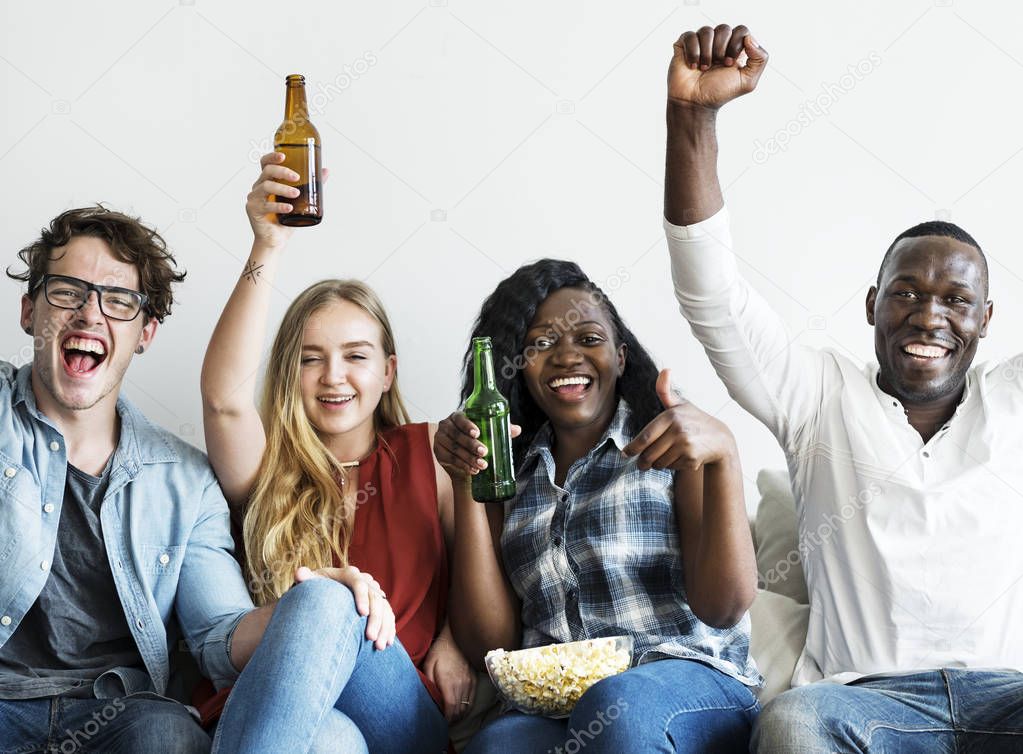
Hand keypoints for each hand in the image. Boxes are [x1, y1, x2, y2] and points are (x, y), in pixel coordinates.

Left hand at [295, 565, 394, 649]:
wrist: (326, 593)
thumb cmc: (316, 588)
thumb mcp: (310, 582)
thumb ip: (305, 578)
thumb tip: (300, 572)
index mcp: (348, 574)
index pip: (358, 583)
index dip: (362, 597)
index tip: (362, 614)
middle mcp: (364, 581)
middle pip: (375, 598)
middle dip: (375, 619)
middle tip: (370, 638)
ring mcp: (373, 592)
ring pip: (384, 608)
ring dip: (384, 627)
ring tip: (379, 647)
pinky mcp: (378, 604)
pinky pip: (388, 615)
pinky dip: (389, 629)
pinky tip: (387, 643)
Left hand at [422, 630, 476, 722]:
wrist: (456, 638)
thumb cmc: (440, 651)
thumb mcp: (429, 664)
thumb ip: (429, 682)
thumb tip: (430, 698)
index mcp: (449, 682)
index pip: (450, 707)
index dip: (446, 718)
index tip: (440, 722)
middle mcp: (462, 684)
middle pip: (459, 710)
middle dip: (451, 720)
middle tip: (443, 723)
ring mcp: (470, 682)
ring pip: (466, 707)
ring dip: (459, 716)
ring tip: (450, 719)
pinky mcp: (474, 680)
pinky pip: (472, 700)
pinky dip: (466, 708)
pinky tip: (459, 710)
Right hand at [433, 412, 520, 479]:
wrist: (463, 456)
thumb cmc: (476, 439)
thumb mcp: (488, 432)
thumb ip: (501, 429)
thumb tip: (517, 430)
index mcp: (457, 416)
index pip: (460, 419)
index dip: (468, 426)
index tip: (478, 433)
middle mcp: (446, 425)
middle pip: (457, 435)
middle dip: (471, 445)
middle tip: (485, 452)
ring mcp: (440, 439)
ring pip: (453, 448)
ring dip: (468, 458)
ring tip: (482, 465)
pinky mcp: (438, 452)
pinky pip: (450, 459)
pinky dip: (462, 465)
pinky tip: (473, 470)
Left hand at [622, 369, 737, 470]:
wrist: (720, 439)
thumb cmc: (694, 421)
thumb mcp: (680, 405)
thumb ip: (665, 391)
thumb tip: (666, 370)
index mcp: (671, 415)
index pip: (646, 436)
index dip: (633, 447)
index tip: (625, 454)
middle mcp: (678, 429)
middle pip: (649, 453)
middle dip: (642, 462)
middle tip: (640, 465)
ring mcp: (685, 444)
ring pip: (659, 462)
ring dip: (657, 464)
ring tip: (661, 459)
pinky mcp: (692, 458)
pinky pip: (671, 467)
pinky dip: (671, 467)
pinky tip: (678, 459)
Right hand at [668, 24, 767, 109]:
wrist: (695, 103)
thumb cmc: (719, 93)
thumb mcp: (748, 81)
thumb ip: (760, 59)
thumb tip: (749, 38)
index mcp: (734, 48)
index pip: (741, 30)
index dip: (736, 44)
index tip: (729, 63)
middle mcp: (718, 43)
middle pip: (724, 28)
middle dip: (721, 49)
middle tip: (717, 66)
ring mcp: (700, 43)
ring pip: (706, 31)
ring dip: (706, 53)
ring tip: (703, 68)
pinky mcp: (684, 45)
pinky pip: (689, 36)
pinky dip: (692, 52)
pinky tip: (692, 66)